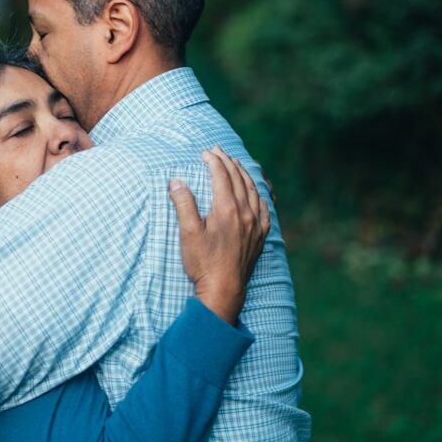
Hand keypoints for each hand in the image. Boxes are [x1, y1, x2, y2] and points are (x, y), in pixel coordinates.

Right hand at [168, 147, 269, 324]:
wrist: (224, 290)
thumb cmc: (203, 262)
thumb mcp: (188, 232)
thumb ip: (183, 204)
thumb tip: (176, 182)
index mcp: (227, 209)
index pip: (221, 176)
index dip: (213, 161)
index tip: (205, 153)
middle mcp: (245, 213)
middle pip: (238, 179)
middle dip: (228, 162)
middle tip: (218, 151)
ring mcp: (256, 225)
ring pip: (253, 192)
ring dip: (244, 175)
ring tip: (237, 165)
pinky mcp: (260, 237)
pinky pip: (265, 211)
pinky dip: (261, 197)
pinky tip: (258, 196)